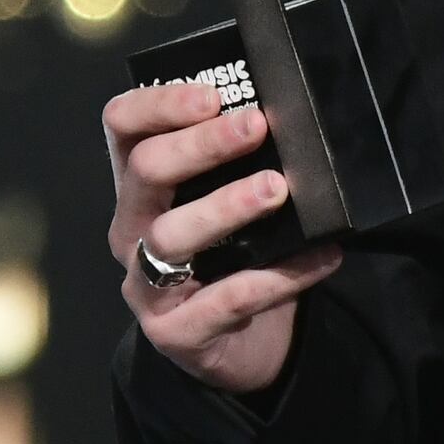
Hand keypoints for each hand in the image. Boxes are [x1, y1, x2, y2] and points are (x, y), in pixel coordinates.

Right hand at [103, 83, 343, 396]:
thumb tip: (299, 124)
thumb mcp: (229, 204)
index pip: (122, 128)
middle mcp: (132, 229)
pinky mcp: (174, 332)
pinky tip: (321, 257)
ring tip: (276, 190)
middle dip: (202, 145)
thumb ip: (245, 167)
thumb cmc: (236, 259)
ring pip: (171, 236)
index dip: (158, 104)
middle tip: (255, 127)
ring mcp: (146, 284)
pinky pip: (226, 300)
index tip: (213, 97)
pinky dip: (278, 276)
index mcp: (140, 187)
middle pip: (146, 172)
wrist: (240, 347)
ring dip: (226, 206)